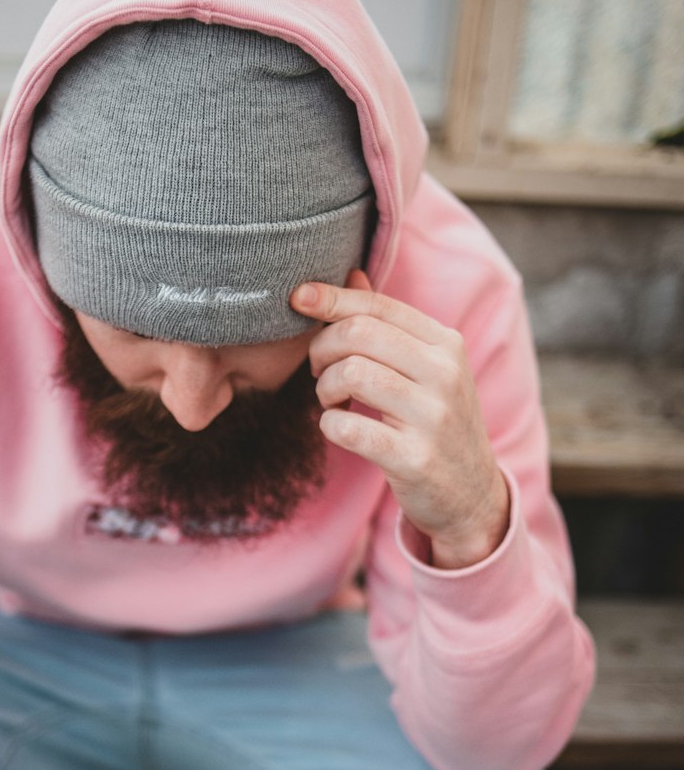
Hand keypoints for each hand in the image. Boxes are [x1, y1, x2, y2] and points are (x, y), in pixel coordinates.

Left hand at [294, 269, 509, 568]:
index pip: (379, 307)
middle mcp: (445, 374)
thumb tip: (352, 275)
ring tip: (330, 399)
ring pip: (352, 374)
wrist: (471, 494)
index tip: (298, 298)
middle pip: (360, 335)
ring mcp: (432, 417)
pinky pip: (349, 428)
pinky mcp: (414, 459)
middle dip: (322, 348)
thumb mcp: (426, 369)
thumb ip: (389, 325)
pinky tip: (337, 427)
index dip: (332, 298)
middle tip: (318, 369)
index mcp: (446, 345)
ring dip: (325, 387)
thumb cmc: (435, 423)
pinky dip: (329, 424)